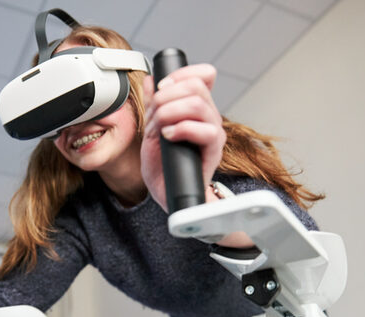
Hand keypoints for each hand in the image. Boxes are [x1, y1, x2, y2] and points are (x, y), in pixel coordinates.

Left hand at [141, 63, 225, 211]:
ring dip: (172, 110)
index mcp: (197, 108)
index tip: (162, 87)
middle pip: (198, 86)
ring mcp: (213, 132)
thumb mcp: (152, 129)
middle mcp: (209, 117)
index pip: (204, 75)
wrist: (167, 193)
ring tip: (160, 126)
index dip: (182, 74)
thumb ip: (154, 104)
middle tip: (155, 111)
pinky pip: (206, 131)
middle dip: (168, 94)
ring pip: (200, 105)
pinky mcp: (213, 150)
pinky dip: (181, 129)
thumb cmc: (163, 165)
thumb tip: (151, 80)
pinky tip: (168, 136)